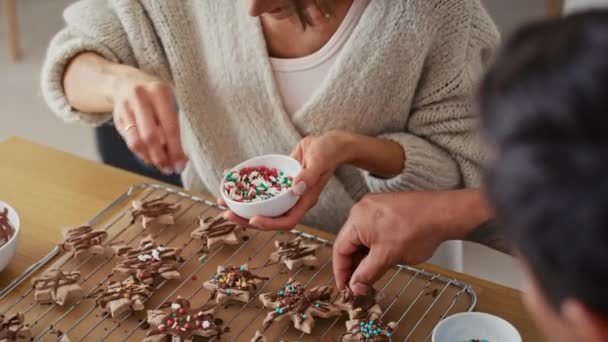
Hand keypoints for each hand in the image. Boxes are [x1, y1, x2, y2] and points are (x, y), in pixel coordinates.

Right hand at [111, 66, 187, 174]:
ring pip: (137, 141)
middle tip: (170, 169)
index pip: (170, 127)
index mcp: (159, 92)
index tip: (181, 164)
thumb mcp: (167, 102)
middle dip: (162, 157)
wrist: (125, 82)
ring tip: (161, 166)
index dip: (176, 149)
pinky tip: (150, 157)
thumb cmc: (154, 96)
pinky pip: (129, 141)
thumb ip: (172, 126)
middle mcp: (140, 98)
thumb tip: (179, 157)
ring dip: (150, 158)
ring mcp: (125, 108)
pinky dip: (141, 153)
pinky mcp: (116, 118)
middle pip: (151, 136)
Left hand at [221, 130, 354, 229]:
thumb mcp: (320, 161)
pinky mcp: (279, 180)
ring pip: (262, 204)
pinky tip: (229, 178)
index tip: (252, 220)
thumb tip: (296, 188)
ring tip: (222, 200)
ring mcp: (284, 191)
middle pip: (269, 217)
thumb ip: (309, 175)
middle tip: (226, 213)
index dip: (269, 224)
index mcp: (304, 201)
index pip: (286, 221)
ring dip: (242, 204)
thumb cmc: (329, 152)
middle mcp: (292, 200)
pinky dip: (246, 185)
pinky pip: (261, 186)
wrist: (330, 143)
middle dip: (246, 219)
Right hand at [332, 191, 459, 294]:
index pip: (339, 248)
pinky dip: (375, 244)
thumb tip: (355, 286)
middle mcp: (362, 209)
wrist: (442, 214)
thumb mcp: (387, 258)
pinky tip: (383, 256)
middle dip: (354, 263)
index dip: (341, 270)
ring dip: (365, 255)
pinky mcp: (387, 207)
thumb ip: (367, 274)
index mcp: (356, 219)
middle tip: (359, 282)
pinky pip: (373, 228)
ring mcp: (375, 205)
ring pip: (362, 236)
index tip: (345, 286)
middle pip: (350, 241)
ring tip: (373, 271)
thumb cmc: (416, 230)